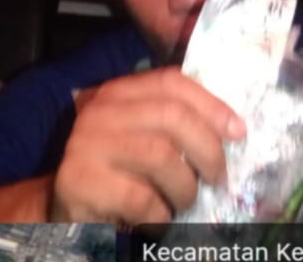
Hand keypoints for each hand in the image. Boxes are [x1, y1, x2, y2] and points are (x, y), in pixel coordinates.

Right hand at [50, 67, 245, 224]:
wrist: (64, 210)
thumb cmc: (118, 173)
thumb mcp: (143, 138)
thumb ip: (174, 124)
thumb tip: (233, 127)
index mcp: (119, 92)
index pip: (171, 82)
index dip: (211, 104)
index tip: (238, 131)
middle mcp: (100, 110)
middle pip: (171, 115)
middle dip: (207, 148)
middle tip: (219, 177)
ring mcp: (85, 144)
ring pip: (159, 155)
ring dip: (185, 186)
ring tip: (186, 202)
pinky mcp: (78, 182)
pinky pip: (139, 197)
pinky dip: (160, 214)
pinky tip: (159, 221)